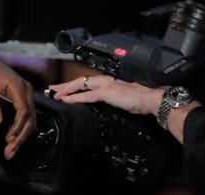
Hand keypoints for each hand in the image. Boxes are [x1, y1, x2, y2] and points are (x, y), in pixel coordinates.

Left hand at [0, 47, 35, 158]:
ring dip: (22, 135)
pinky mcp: (21, 96)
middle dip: (21, 136)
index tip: (8, 140)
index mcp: (18, 86)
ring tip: (10, 150)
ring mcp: (25, 93)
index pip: (23, 111)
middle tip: (10, 152)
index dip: (17, 127)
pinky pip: (25, 114)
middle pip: (30, 117)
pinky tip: (13, 138)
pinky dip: (21, 128)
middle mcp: (26, 90)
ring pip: (30, 118)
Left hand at [48, 74, 162, 115]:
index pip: (88, 82)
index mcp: (110, 82)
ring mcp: (106, 85)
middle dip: (65, 85)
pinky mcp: (107, 92)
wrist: (152, 98)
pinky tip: (65, 100)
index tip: (64, 89)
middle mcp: (106, 80)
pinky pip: (87, 95)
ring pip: (81, 85)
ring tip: (55, 94)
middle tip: (52, 89)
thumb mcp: (122, 99)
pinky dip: (74, 97)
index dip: (74, 85)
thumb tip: (105, 103)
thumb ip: (111, 99)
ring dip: (66, 90)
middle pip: (81, 81)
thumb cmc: (141, 100)